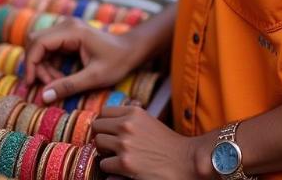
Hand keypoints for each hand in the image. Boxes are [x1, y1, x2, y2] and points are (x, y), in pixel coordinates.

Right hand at [25, 18, 139, 103]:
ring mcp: (67, 29)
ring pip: (41, 46)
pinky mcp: (68, 36)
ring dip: (43, 67)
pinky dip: (49, 65)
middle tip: (48, 85)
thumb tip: (44, 96)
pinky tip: (61, 78)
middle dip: (36, 65)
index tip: (32, 83)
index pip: (39, 42)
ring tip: (57, 83)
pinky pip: (49, 49)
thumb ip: (69, 86)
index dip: (31, 63)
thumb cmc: (117, 61)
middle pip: (36, 42)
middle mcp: (66, 25)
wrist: (131, 50)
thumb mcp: (94, 77)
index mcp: (72, 31)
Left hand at [92, 105, 215, 178]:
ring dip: (105, 153)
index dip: (104, 123)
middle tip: (111, 147)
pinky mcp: (124, 163)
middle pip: (97, 127)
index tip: (109, 132)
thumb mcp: (148, 121)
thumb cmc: (167, 143)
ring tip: (117, 157)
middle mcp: (127, 125)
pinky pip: (104, 165)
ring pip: (98, 145)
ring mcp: (125, 144)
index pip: (103, 112)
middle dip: (102, 137)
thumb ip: (129, 119)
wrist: (185, 161)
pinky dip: (110, 169)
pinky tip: (122, 169)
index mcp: (133, 112)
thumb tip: (107, 121)